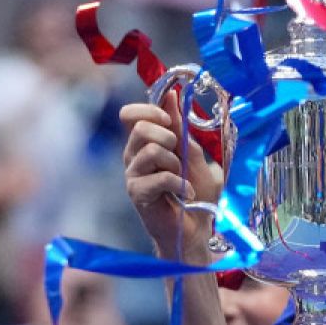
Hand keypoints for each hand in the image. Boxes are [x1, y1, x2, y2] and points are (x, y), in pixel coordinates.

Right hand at [120, 91, 222, 259]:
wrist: (195, 229)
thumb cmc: (195, 193)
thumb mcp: (194, 154)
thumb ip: (181, 128)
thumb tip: (171, 96)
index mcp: (144, 143)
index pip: (130, 114)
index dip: (149, 110)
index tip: (169, 120)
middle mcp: (133, 156)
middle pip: (141, 128)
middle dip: (168, 137)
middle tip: (180, 156)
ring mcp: (132, 175)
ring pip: (151, 150)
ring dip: (176, 164)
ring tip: (183, 179)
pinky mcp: (137, 194)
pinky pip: (159, 177)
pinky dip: (180, 184)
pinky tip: (187, 194)